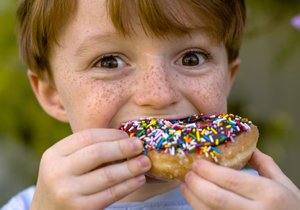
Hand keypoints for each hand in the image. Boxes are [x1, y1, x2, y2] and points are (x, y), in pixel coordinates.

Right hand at [31, 129, 150, 209]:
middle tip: (139, 145)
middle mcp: (57, 172)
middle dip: (122, 147)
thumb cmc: (64, 183)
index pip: (87, 137)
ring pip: (107, 175)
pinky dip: (128, 185)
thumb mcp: (65, 163)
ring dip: (131, 167)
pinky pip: (111, 194)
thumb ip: (86, 151)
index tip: (126, 135)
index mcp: (53, 154)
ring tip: (145, 162)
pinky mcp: (81, 209)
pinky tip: (139, 179)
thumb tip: (125, 140)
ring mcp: (68, 192)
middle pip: (97, 153)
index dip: (110, 134)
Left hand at [181, 149, 299, 209]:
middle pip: (215, 197)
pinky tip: (195, 200)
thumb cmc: (292, 207)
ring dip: (192, 198)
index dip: (208, 171)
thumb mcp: (283, 183)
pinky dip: (199, 209)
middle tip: (188, 173)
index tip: (196, 162)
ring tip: (185, 186)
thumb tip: (245, 146)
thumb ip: (263, 163)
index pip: (230, 180)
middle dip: (196, 184)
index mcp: (268, 193)